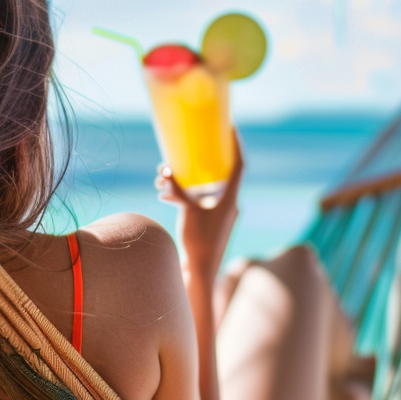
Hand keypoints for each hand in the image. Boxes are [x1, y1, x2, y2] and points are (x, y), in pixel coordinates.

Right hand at [156, 132, 243, 285]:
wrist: (200, 272)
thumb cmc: (199, 242)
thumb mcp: (187, 211)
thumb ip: (177, 189)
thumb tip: (165, 170)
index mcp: (231, 198)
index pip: (239, 164)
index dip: (236, 144)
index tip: (230, 127)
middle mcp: (230, 203)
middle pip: (217, 174)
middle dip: (196, 164)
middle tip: (179, 155)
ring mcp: (221, 212)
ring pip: (204, 188)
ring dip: (185, 182)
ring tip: (161, 181)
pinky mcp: (211, 220)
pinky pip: (199, 200)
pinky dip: (185, 195)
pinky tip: (165, 195)